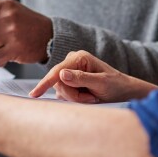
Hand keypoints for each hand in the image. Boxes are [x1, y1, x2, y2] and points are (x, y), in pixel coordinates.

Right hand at [29, 50, 157, 102]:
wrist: (123, 90)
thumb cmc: (115, 85)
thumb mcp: (101, 83)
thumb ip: (81, 78)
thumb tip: (61, 74)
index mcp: (79, 57)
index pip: (57, 72)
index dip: (45, 83)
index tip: (34, 94)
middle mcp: (71, 61)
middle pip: (58, 83)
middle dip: (73, 95)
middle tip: (90, 98)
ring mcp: (69, 71)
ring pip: (60, 90)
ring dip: (75, 98)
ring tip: (91, 97)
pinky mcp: (69, 81)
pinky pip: (63, 93)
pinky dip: (75, 99)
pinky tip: (87, 97)